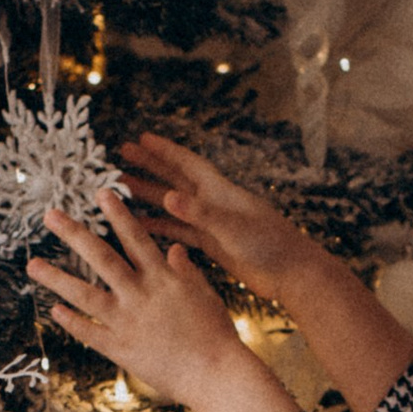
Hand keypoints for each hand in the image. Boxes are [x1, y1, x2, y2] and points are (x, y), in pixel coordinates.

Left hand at [28, 194, 255, 409]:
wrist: (215, 375)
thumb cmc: (217, 335)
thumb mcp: (206, 294)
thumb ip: (186, 271)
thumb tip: (173, 248)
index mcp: (163, 278)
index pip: (136, 238)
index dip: (118, 213)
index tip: (100, 192)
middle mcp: (140, 294)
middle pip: (101, 258)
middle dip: (74, 234)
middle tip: (50, 216)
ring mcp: (127, 322)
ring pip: (85, 294)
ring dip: (56, 278)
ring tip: (33, 264)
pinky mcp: (121, 350)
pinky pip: (89, 333)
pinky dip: (71, 321)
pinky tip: (53, 310)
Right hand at [120, 134, 315, 300]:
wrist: (291, 273)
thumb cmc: (270, 245)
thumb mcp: (232, 227)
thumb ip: (201, 213)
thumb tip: (169, 197)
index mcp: (220, 191)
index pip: (187, 164)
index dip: (164, 151)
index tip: (141, 138)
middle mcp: (214, 203)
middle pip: (175, 180)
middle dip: (149, 167)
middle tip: (121, 157)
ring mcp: (212, 224)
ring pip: (173, 206)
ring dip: (149, 197)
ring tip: (122, 190)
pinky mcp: (213, 244)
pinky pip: (179, 232)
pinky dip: (160, 227)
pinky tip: (140, 226)